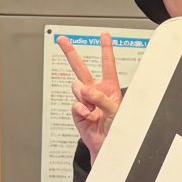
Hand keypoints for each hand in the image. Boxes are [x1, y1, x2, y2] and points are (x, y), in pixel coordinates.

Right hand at [58, 32, 123, 158]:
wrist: (107, 146)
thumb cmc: (118, 129)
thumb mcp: (115, 110)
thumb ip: (101, 98)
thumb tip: (85, 90)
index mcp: (110, 88)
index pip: (108, 65)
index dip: (106, 49)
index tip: (105, 36)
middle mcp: (96, 92)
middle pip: (81, 69)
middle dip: (70, 53)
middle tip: (62, 40)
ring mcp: (85, 101)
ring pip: (77, 88)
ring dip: (85, 98)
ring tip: (94, 109)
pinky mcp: (78, 112)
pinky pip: (75, 105)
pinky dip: (82, 111)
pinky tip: (89, 117)